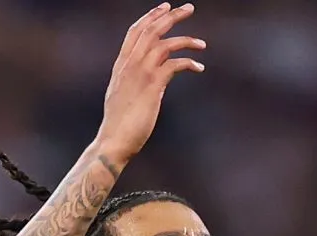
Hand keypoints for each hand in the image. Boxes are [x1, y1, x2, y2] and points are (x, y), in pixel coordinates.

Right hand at [96, 3, 205, 162]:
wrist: (114, 140)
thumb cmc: (119, 122)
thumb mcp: (123, 94)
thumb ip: (135, 82)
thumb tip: (153, 81)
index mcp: (121, 64)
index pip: (136, 31)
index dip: (151, 16)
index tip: (165, 7)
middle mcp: (130, 64)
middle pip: (152, 30)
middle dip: (171, 16)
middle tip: (189, 8)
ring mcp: (141, 73)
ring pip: (165, 44)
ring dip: (186, 40)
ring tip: (202, 44)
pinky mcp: (153, 86)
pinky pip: (174, 65)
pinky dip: (189, 63)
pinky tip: (198, 68)